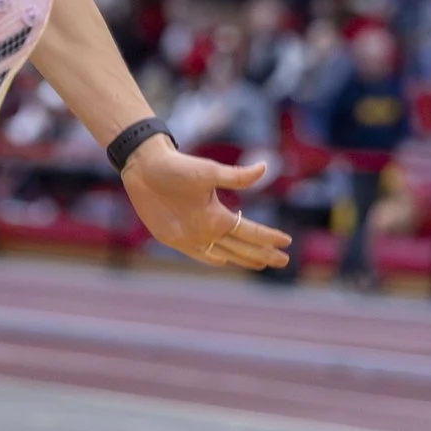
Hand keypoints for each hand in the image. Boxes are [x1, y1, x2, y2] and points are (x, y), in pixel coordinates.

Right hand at [122, 141, 289, 270]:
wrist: (142, 167)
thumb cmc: (177, 166)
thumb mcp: (209, 170)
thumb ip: (238, 176)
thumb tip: (264, 168)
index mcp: (215, 220)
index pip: (251, 233)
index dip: (270, 237)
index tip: (288, 241)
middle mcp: (202, 236)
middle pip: (240, 250)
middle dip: (264, 255)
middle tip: (284, 261)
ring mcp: (186, 241)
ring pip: (221, 255)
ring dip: (242, 259)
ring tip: (259, 263)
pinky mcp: (171, 240)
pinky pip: (200, 255)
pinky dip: (215, 258)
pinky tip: (223, 260)